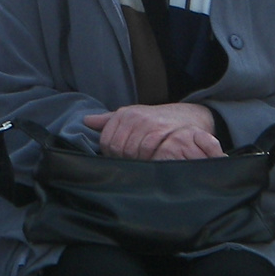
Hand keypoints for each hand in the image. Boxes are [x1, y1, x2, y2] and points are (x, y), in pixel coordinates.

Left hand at [83, 103, 223, 160]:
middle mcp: (133, 116)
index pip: (106, 141)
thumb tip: (86, 121)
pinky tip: (152, 159)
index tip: (121, 158)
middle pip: (117, 148)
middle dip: (124, 159)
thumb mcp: (132, 116)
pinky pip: (145, 150)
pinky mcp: (159, 131)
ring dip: (136, 160)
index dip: (111, 155)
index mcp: (123, 114)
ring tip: (144, 160)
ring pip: (130, 151)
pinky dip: (147, 158)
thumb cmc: (156, 120)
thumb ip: (109, 120)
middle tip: (134, 161)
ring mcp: (145, 123)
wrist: (188, 117)